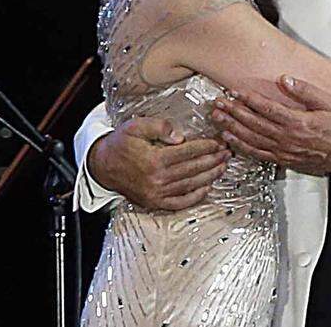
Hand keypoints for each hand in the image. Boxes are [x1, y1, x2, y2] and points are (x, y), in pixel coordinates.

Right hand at [87, 116, 229, 210]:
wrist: (103, 165)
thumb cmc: (121, 143)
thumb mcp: (135, 126)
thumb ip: (158, 127)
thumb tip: (179, 136)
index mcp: (154, 159)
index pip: (189, 152)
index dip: (207, 146)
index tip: (218, 142)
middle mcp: (157, 179)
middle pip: (193, 169)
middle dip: (213, 160)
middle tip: (228, 153)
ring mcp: (156, 193)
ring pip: (190, 185)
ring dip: (210, 176)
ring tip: (223, 167)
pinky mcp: (154, 202)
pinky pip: (180, 202)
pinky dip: (195, 196)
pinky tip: (207, 188)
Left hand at [210, 76, 330, 174]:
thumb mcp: (327, 103)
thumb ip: (305, 90)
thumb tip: (286, 80)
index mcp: (298, 122)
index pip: (268, 109)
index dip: (249, 100)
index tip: (236, 91)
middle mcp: (287, 138)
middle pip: (254, 123)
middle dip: (234, 112)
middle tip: (219, 103)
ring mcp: (283, 151)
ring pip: (251, 139)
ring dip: (232, 128)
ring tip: (217, 118)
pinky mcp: (281, 160)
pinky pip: (257, 153)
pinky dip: (240, 146)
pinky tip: (229, 138)